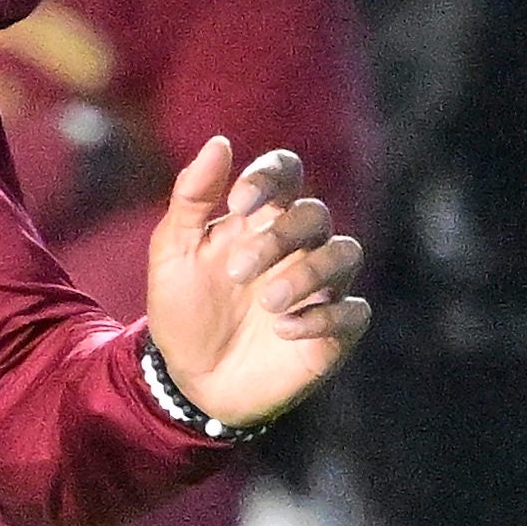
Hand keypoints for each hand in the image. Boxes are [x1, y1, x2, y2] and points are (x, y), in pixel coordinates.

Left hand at [140, 136, 369, 431]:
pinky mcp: (334, 331)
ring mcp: (320, 288)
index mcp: (260, 218)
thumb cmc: (184, 311)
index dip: (270, 177)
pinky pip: (353, 312)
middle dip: (279, 237)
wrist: (190, 383)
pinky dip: (323, 317)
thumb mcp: (173, 253)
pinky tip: (283, 331)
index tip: (237, 204)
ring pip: (346, 254)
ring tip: (267, 303)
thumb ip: (192, 197)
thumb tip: (219, 142)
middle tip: (237, 273)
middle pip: (315, 214)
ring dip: (308, 273)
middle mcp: (297, 246)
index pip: (286, 172)